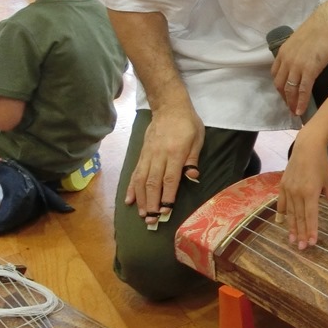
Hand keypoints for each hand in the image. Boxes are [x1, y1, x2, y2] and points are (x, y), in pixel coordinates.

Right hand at [125, 103, 204, 226]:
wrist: (169, 106)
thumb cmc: (188, 123)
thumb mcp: (198, 138)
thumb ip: (193, 158)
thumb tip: (192, 176)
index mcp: (175, 153)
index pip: (170, 179)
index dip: (167, 196)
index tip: (166, 211)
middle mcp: (159, 156)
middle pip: (153, 183)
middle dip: (152, 204)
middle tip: (152, 221)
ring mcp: (148, 155)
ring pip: (142, 180)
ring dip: (142, 199)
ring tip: (143, 215)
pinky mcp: (142, 154)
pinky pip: (135, 173)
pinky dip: (132, 188)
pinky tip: (130, 200)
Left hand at [271, 6, 327, 116]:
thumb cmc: (321, 27)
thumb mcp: (302, 38)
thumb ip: (298, 50)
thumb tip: (303, 57)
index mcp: (283, 52)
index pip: (276, 74)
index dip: (280, 87)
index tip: (286, 94)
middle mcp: (286, 60)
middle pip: (281, 85)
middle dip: (284, 98)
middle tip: (291, 108)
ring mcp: (297, 65)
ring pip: (290, 90)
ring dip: (291, 104)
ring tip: (295, 113)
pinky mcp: (309, 70)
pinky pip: (302, 90)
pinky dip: (301, 102)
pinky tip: (301, 111)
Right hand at [277, 130, 327, 247]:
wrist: (306, 148)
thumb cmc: (321, 164)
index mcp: (311, 193)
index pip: (311, 216)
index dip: (312, 230)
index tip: (313, 242)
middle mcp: (298, 193)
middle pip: (300, 218)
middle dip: (302, 234)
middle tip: (302, 248)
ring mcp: (288, 190)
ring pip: (290, 213)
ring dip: (292, 228)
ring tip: (293, 240)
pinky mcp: (282, 186)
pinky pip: (282, 203)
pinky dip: (282, 214)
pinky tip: (281, 223)